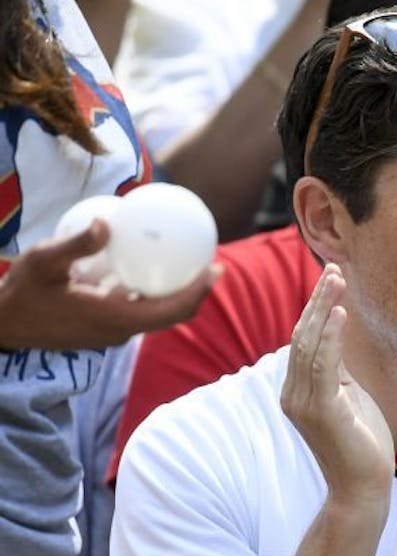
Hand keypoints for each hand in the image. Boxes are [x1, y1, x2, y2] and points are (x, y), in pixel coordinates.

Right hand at [0, 220, 215, 349]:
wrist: (3, 325)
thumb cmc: (21, 294)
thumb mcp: (42, 263)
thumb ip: (76, 244)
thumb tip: (107, 223)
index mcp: (116, 319)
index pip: (172, 310)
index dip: (198, 292)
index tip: (215, 268)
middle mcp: (121, 331)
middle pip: (173, 313)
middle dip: (196, 291)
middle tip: (212, 262)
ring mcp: (113, 332)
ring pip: (156, 312)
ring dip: (174, 291)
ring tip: (187, 261)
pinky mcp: (104, 328)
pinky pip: (137, 308)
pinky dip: (148, 290)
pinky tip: (144, 265)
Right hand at [279, 264, 393, 505]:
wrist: (362, 488)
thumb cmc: (361, 445)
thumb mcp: (349, 399)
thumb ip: (339, 373)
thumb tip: (337, 343)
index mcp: (300, 390)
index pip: (304, 340)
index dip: (317, 308)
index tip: (332, 279)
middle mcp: (294, 394)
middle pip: (302, 336)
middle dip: (318, 300)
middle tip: (334, 268)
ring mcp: (303, 403)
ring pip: (309, 344)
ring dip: (324, 309)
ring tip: (338, 280)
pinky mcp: (320, 411)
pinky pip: (322, 364)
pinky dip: (331, 336)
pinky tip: (341, 313)